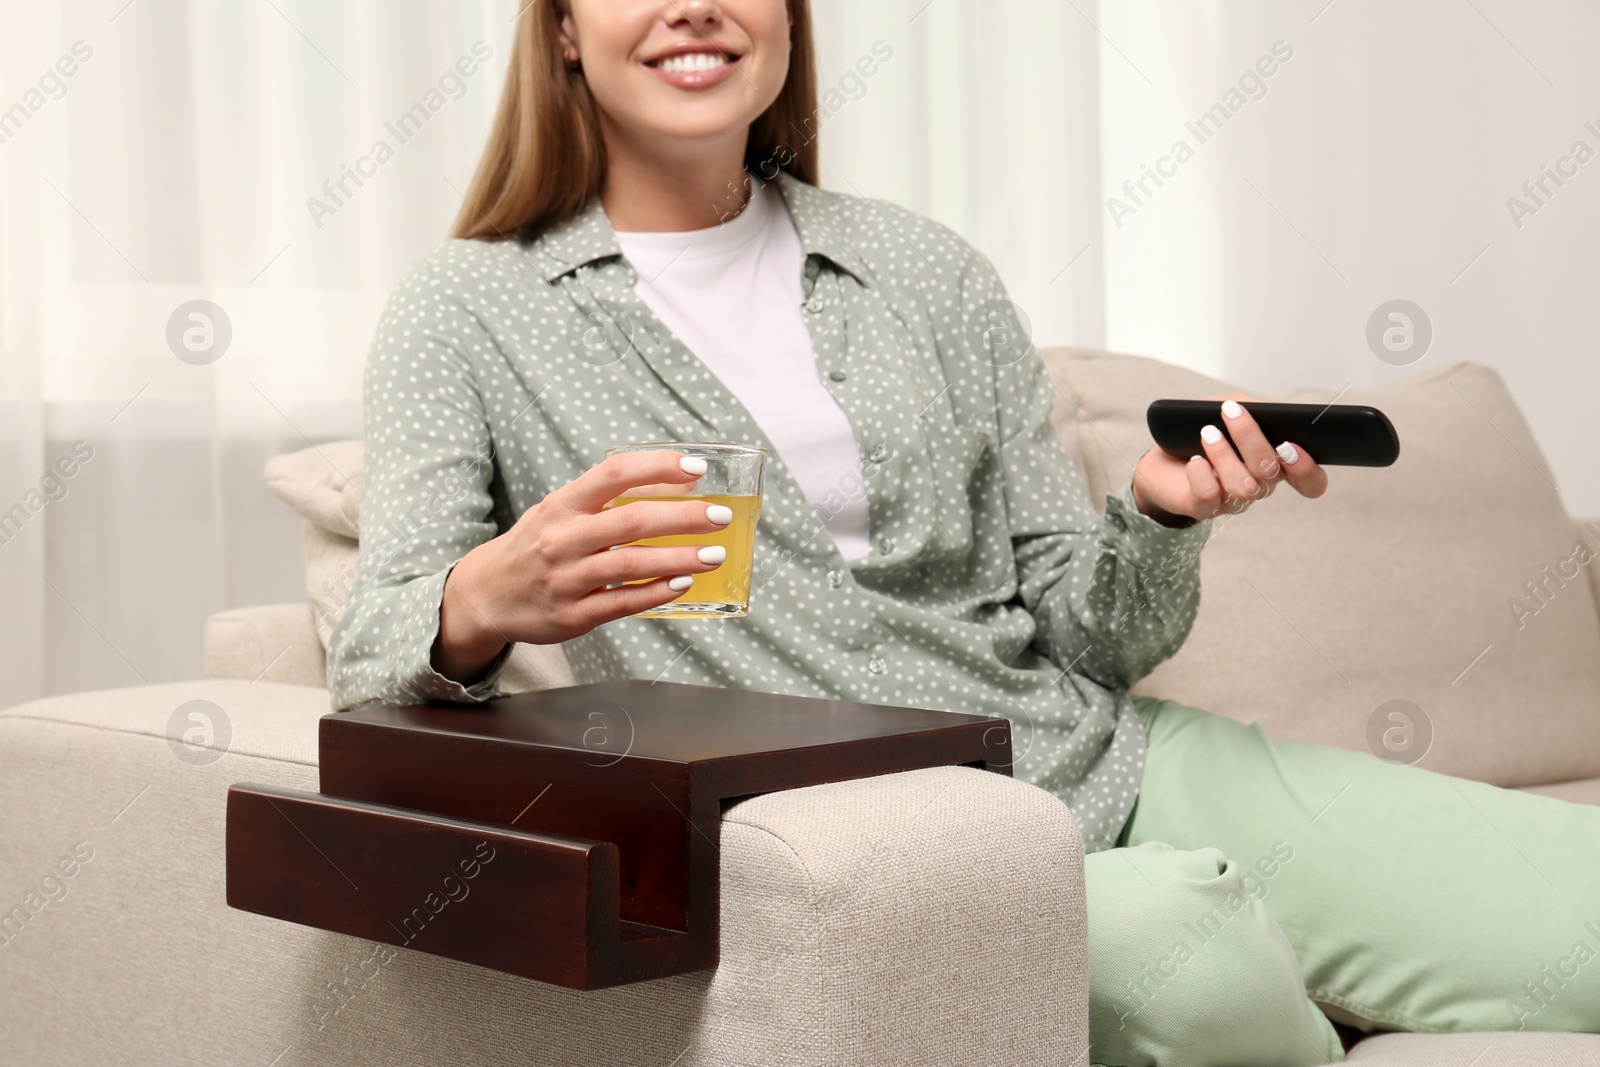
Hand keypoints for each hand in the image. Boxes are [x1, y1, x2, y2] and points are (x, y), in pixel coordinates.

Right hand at [432, 451, 731, 683]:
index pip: (614, 474)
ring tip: (714, 555)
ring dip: (679, 558)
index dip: (658, 467)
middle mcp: (562, 538)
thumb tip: (676, 484)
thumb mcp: (560, 511)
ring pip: (631, 565)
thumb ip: (607, 499)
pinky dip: (656, 592)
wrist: (485, 595)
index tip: (696, 468)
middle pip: (631, 521)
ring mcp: (566, 579)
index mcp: (562, 504)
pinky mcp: (573, 615)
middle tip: (720, 516)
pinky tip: (683, 583)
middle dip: (683, 517)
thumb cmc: (535, 546)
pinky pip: (622, 602)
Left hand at [1130, 393, 1328, 524]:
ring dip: (1224, 454)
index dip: (1307, 468)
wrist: (1162, 459)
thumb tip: (1262, 410)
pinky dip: (1200, 473)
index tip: (1290, 446)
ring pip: (1243, 486)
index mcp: (1275, 464)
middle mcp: (1259, 486)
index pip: (1310, 481)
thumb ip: (1252, 407)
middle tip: (1230, 412)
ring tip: (1207, 433)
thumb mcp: (1228, 410)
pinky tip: (1194, 460)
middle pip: (1270, 472)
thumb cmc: (1201, 432)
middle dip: (1250, 438)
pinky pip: (1210, 495)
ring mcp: (1233, 500)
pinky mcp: (1204, 508)